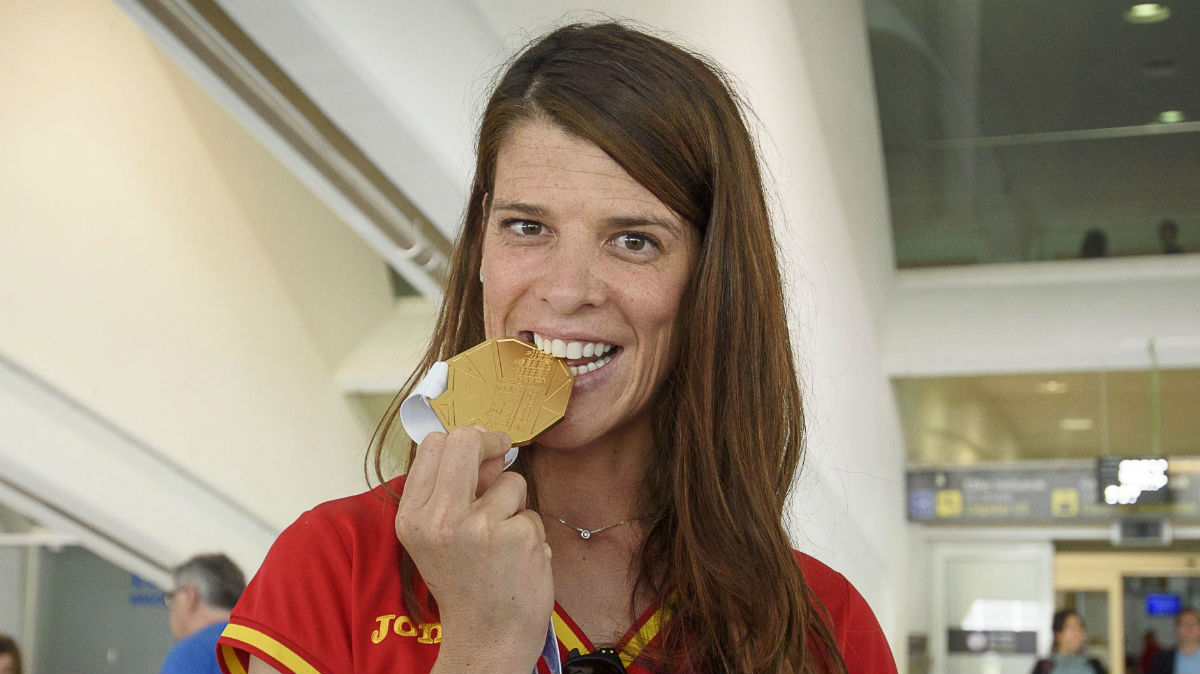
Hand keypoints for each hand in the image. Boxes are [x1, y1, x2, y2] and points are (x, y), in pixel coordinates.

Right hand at [395, 426, 552, 672]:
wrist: (487, 636)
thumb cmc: (464, 582)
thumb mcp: (438, 536)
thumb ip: (455, 489)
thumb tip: (486, 442)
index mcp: (413, 517)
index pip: (433, 445)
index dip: (463, 438)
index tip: (482, 446)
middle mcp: (440, 518)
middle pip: (467, 441)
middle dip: (491, 441)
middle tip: (503, 450)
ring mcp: (481, 526)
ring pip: (511, 480)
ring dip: (514, 504)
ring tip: (502, 539)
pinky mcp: (518, 536)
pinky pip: (532, 512)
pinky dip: (530, 532)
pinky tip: (518, 558)